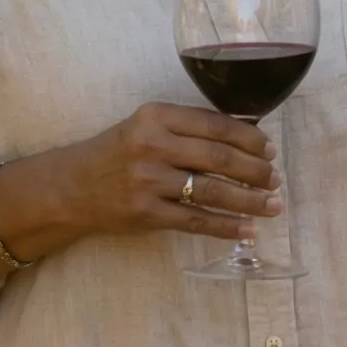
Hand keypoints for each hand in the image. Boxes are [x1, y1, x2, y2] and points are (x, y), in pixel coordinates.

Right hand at [0, 103, 280, 293]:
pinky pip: (195, 220)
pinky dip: (226, 227)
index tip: (270, 150)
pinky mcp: (145, 213)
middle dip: (256, 171)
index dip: (250, 139)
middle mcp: (153, 145)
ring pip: (212, 191)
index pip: (216, 124)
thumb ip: (189, 128)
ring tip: (273, 206)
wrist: (70, 186)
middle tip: (276, 179)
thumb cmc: (118, 153)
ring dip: (249, 201)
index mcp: (157, 116)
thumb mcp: (147, 126)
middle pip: (220, 158)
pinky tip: (247, 231)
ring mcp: (148, 180)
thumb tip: (248, 137)